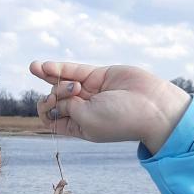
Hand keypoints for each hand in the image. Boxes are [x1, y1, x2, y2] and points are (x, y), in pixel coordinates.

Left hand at [30, 62, 190, 154]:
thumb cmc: (119, 120)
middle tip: (73, 93)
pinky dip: (57, 68)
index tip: (50, 105)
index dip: (45, 110)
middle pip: (55, 99)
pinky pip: (73, 70)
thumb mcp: (86, 119)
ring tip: (41, 70)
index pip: (51, 118)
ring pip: (61, 83)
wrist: (151, 106)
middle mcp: (83, 110)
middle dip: (55, 94)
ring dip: (50, 77)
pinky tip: (41, 66)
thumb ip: (67, 106)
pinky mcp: (98, 76)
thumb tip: (55, 92)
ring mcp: (90, 92)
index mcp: (79, 127)